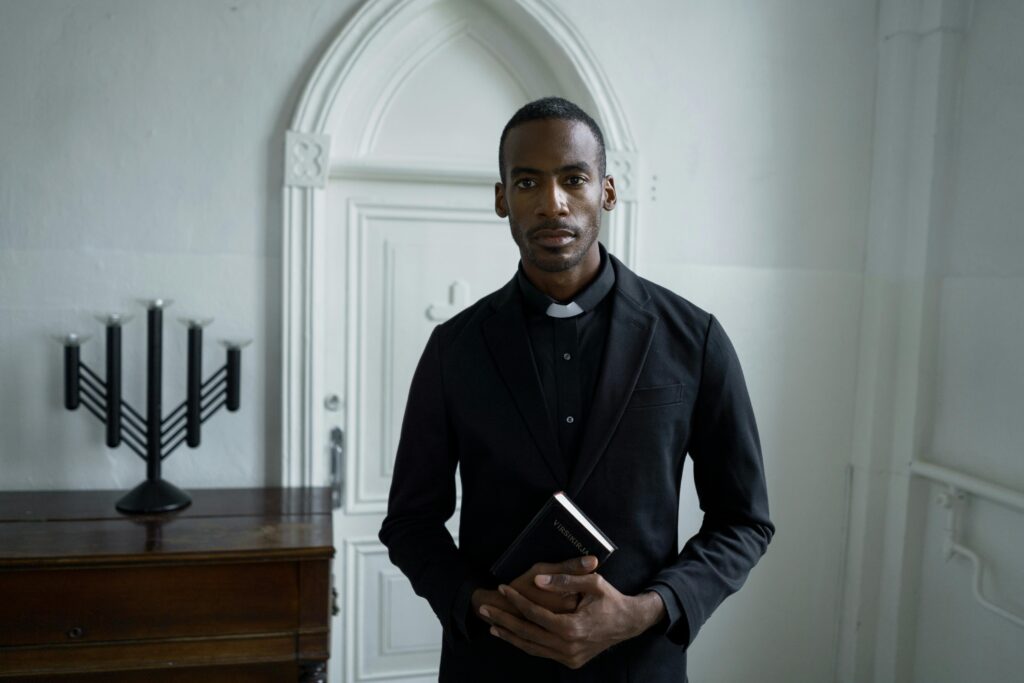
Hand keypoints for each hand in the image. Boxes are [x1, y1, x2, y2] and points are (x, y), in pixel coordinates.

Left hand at [479, 559, 665, 669]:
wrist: (629, 623)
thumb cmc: (610, 599)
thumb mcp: (592, 583)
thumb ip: (564, 579)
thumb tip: (537, 581)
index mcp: (572, 627)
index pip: (534, 613)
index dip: (516, 599)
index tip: (501, 587)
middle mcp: (568, 646)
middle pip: (526, 632)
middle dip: (503, 620)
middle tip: (484, 609)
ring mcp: (569, 657)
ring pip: (531, 647)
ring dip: (510, 636)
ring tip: (491, 625)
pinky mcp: (570, 662)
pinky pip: (541, 653)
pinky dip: (525, 644)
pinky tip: (512, 635)